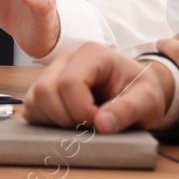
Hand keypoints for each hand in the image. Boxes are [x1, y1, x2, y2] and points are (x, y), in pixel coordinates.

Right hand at [23, 43, 174, 133]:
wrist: (136, 92)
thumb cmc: (141, 92)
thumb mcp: (147, 100)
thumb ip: (128, 110)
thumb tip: (102, 123)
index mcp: (92, 53)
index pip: (70, 83)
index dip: (82, 111)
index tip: (101, 122)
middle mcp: (66, 57)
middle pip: (45, 91)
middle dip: (66, 118)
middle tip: (90, 125)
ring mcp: (51, 71)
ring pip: (34, 100)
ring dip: (55, 121)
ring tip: (81, 123)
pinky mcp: (43, 88)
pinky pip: (30, 108)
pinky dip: (45, 122)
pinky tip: (68, 123)